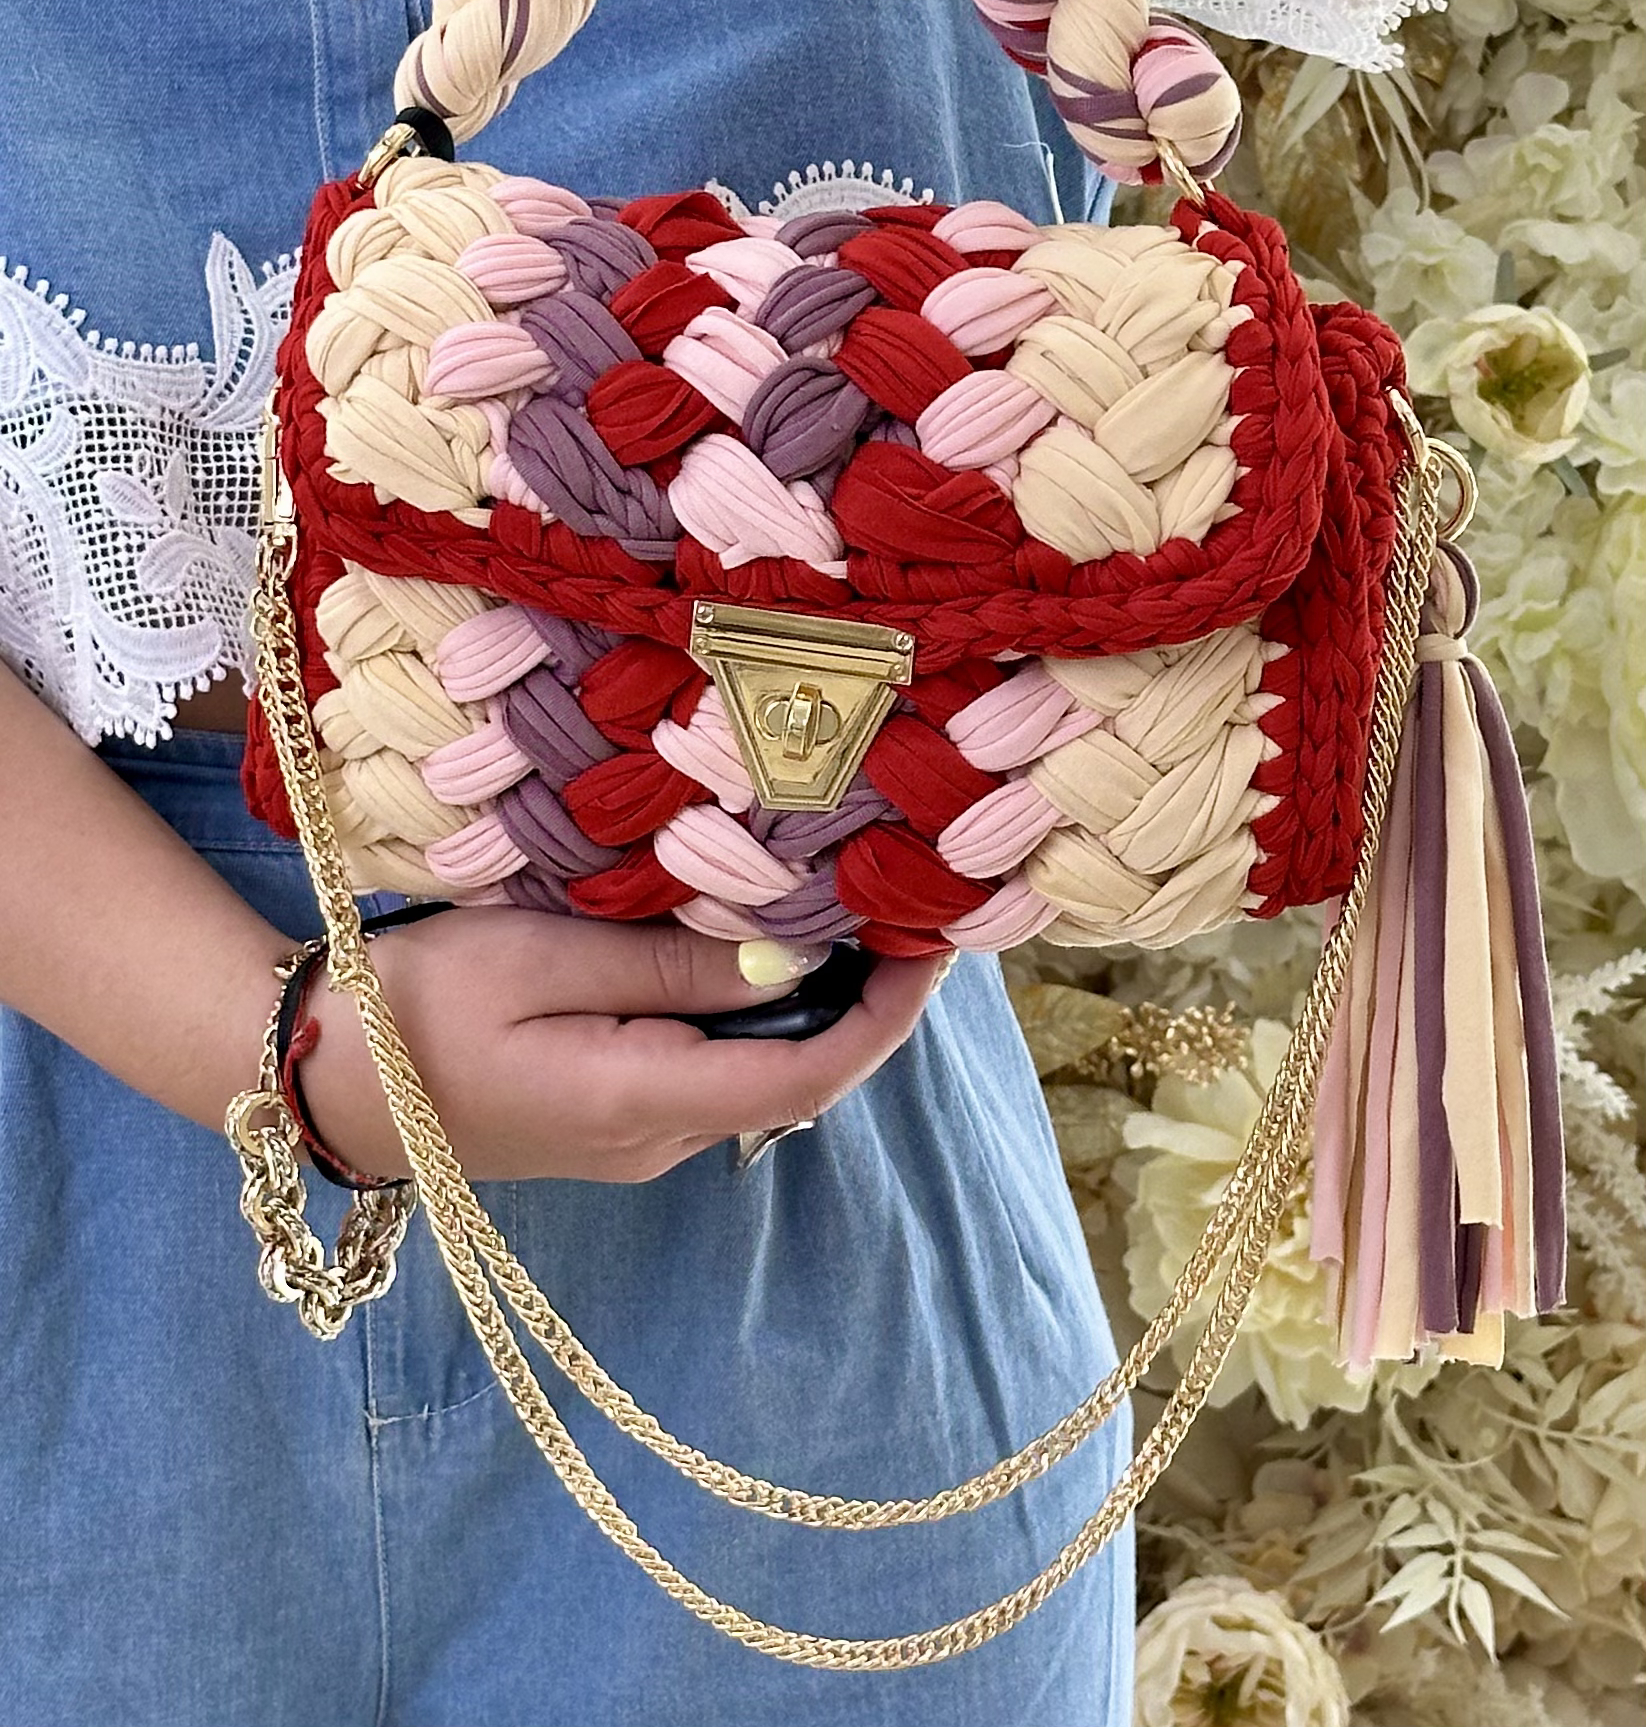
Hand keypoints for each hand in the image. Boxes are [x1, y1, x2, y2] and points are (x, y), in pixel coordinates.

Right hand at [297, 908, 945, 1183]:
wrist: (318, 1082)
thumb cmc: (417, 1007)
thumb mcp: (542, 959)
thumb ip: (672, 967)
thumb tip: (795, 960)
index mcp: (648, 1102)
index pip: (818, 1073)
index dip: (892, 1011)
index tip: (938, 938)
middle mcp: (660, 1140)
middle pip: (805, 1077)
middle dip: (872, 999)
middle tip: (911, 902)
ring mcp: (638, 1141)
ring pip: (765, 1074)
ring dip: (822, 1005)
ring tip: (857, 912)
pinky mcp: (615, 1123)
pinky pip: (718, 1072)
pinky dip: (764, 1017)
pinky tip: (768, 951)